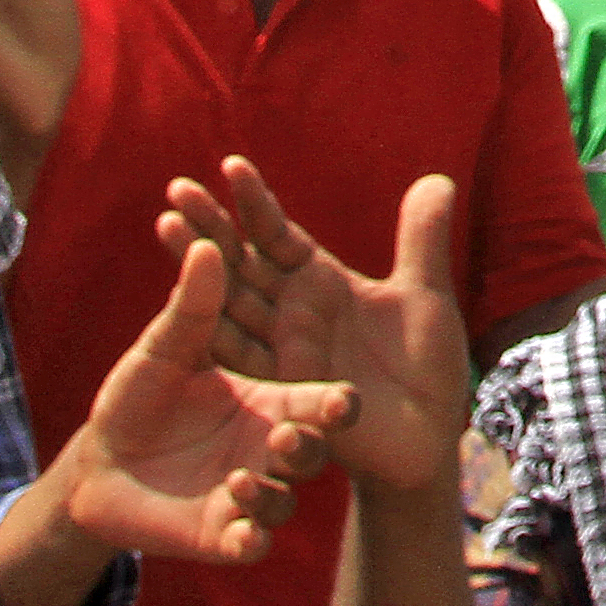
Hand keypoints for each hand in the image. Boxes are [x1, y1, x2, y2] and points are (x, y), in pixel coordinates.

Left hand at [46, 231, 356, 567]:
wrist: (101, 462)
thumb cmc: (139, 394)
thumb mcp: (164, 347)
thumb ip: (190, 307)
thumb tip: (206, 246)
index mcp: (267, 399)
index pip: (314, 399)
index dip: (335, 402)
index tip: (347, 398)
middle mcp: (267, 446)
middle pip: (309, 449)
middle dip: (308, 444)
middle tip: (287, 437)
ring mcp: (249, 491)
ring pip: (283, 499)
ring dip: (273, 494)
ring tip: (240, 482)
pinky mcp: (224, 534)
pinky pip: (250, 542)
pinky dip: (250, 540)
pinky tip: (242, 535)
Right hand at [184, 159, 474, 497]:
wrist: (426, 440)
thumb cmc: (429, 367)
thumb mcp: (426, 297)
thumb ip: (422, 242)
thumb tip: (439, 178)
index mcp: (321, 282)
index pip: (279, 233)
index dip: (256, 202)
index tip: (231, 164)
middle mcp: (292, 312)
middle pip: (242, 260)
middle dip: (210, 225)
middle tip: (177, 188)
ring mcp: (280, 350)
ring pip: (228, 300)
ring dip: (197, 264)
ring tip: (166, 223)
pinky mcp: (278, 389)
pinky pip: (238, 357)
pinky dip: (211, 331)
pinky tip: (183, 298)